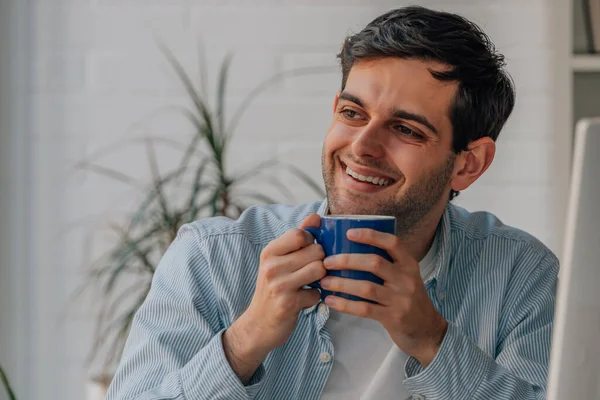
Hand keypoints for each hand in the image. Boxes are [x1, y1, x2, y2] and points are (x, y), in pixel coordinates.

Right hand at [223, 213, 325, 381]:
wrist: (258, 325)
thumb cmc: (273, 289)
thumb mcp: (278, 261)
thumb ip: (297, 238)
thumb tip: (316, 216)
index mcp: (269, 252)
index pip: (300, 234)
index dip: (312, 242)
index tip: (307, 253)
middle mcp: (271, 266)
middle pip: (316, 251)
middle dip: (320, 262)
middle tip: (311, 272)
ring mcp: (279, 285)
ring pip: (319, 269)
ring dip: (321, 279)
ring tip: (311, 284)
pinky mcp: (288, 303)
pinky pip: (317, 293)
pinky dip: (315, 298)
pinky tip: (305, 300)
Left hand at [320, 228, 446, 366]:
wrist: (426, 329)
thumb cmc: (408, 298)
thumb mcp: (404, 277)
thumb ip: (386, 264)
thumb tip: (350, 249)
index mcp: (409, 264)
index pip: (392, 243)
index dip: (371, 236)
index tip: (349, 233)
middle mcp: (406, 279)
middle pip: (374, 263)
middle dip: (347, 260)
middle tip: (327, 261)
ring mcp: (400, 299)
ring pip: (366, 287)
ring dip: (342, 283)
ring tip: (324, 281)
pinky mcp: (393, 317)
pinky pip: (364, 309)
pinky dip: (345, 304)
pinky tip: (331, 300)